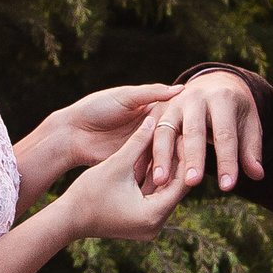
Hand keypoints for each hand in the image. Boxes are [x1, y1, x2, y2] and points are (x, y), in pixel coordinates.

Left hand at [43, 83, 183, 169]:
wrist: (72, 133)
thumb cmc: (96, 108)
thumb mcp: (125, 97)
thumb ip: (151, 93)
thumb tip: (182, 89)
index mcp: (150, 109)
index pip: (175, 118)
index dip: (187, 125)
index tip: (201, 133)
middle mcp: (149, 129)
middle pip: (172, 140)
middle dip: (182, 149)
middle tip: (196, 157)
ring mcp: (141, 148)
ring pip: (162, 156)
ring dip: (172, 165)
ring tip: (187, 173)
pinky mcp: (132, 163)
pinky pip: (149, 169)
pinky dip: (157, 174)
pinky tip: (170, 182)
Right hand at [59, 115, 186, 241]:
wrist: (67, 219)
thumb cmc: (88, 193)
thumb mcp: (116, 164)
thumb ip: (138, 142)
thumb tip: (154, 119)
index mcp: (153, 215)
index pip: (181, 183)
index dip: (184, 156)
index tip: (183, 133)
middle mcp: (155, 225)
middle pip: (176, 189)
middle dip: (178, 162)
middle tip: (182, 135)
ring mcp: (149, 226)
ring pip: (166, 192)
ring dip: (167, 170)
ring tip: (173, 143)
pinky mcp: (141, 223)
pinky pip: (155, 198)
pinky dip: (155, 180)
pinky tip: (158, 158)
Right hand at [148, 70, 264, 195]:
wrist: (213, 83)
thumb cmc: (234, 110)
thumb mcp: (247, 124)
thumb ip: (250, 149)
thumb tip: (257, 176)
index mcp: (221, 98)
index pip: (225, 134)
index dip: (227, 161)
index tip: (229, 187)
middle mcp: (195, 98)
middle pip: (194, 131)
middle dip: (193, 158)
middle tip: (193, 183)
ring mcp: (173, 103)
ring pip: (165, 130)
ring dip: (161, 156)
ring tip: (160, 181)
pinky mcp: (158, 110)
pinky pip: (149, 134)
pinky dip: (145, 154)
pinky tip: (142, 175)